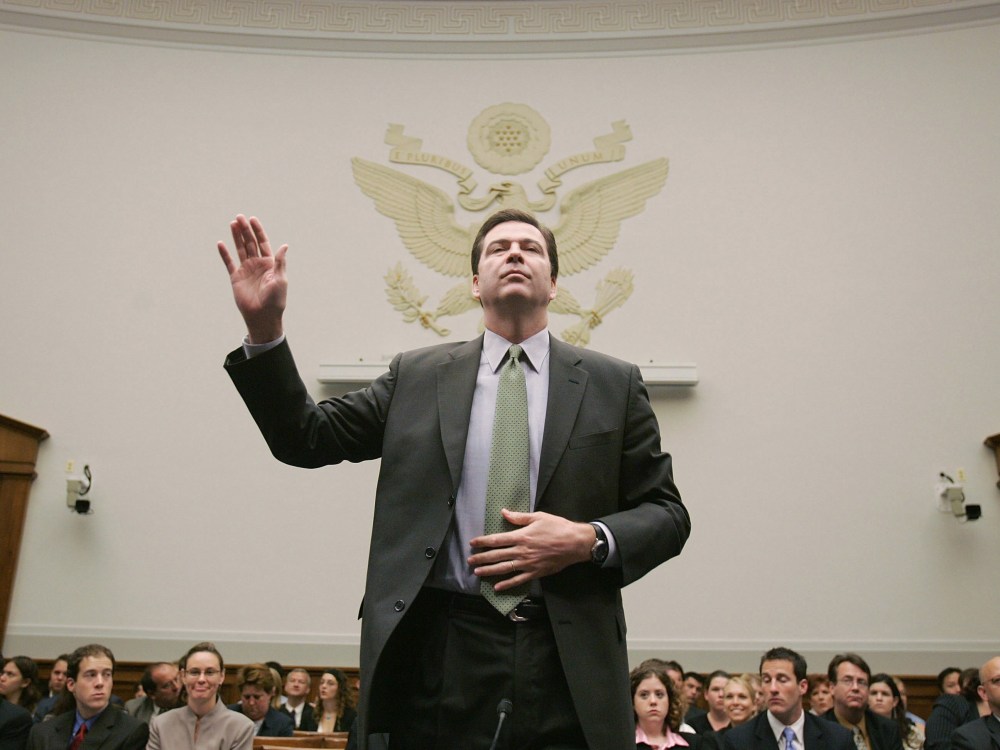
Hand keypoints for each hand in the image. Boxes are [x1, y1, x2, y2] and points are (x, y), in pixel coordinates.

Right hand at [217, 214, 287, 343]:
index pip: (263, 243)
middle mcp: (257, 264)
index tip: (252, 219)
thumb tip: (284, 245)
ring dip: (236, 237)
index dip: (258, 231)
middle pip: (250, 243)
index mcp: (269, 263)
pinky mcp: (236, 278)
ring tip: (232, 223)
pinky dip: (224, 254)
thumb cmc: (275, 300)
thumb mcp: (280, 279)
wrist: (263, 316)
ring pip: (240, 249)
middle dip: (245, 230)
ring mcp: (246, 270)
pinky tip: (220, 243)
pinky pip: (229, 263)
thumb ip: (280, 262)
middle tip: (239, 217)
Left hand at [468, 509, 594, 590]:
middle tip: (469, 561)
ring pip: (504, 569)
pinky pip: (518, 580)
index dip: (483, 542)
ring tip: (477, 573)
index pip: (497, 540)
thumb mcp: (538, 517)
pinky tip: (497, 587)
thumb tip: (503, 512)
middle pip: (497, 555)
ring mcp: (527, 564)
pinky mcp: (535, 573)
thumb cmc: (558, 527)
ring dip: (489, 571)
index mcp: (521, 536)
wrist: (575, 543)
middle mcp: (521, 551)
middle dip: (481, 558)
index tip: (472, 544)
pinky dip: (507, 584)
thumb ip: (519, 517)